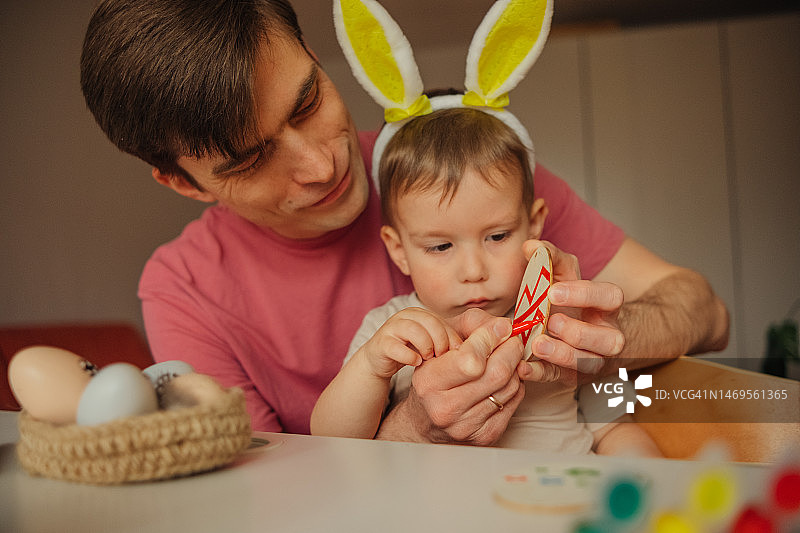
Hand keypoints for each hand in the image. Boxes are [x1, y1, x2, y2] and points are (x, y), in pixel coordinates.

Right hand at [359, 307, 461, 378]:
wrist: (380, 360)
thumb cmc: (410, 351)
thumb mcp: (430, 343)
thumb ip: (446, 341)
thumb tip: (471, 347)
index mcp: (419, 314)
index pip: (442, 321)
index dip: (451, 338)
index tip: (457, 354)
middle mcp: (405, 316)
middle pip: (430, 322)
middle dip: (440, 341)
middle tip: (442, 357)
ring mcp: (391, 328)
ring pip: (413, 330)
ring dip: (425, 346)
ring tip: (428, 359)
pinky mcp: (381, 343)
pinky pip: (396, 346)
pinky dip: (409, 356)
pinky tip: (416, 363)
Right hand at [387, 308, 525, 444]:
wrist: (426, 421)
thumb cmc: (435, 376)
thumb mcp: (441, 344)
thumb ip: (471, 326)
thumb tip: (504, 326)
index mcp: (428, 382)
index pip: (470, 359)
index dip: (491, 338)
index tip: (503, 326)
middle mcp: (445, 408)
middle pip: (497, 374)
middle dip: (511, 350)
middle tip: (512, 339)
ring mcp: (467, 426)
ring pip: (510, 386)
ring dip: (514, 367)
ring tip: (505, 358)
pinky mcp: (486, 436)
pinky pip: (514, 401)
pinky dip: (515, 385)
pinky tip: (503, 379)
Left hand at [519, 240, 625, 382]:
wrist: (572, 331)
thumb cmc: (567, 300)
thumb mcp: (561, 275)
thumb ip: (549, 258)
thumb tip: (531, 246)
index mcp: (606, 306)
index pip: (610, 296)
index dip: (584, 294)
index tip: (552, 292)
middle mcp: (606, 334)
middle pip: (610, 339)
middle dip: (581, 332)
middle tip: (552, 322)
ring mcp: (592, 358)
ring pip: (590, 363)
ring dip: (564, 355)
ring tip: (538, 344)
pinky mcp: (572, 375)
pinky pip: (560, 378)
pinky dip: (541, 374)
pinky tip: (523, 367)